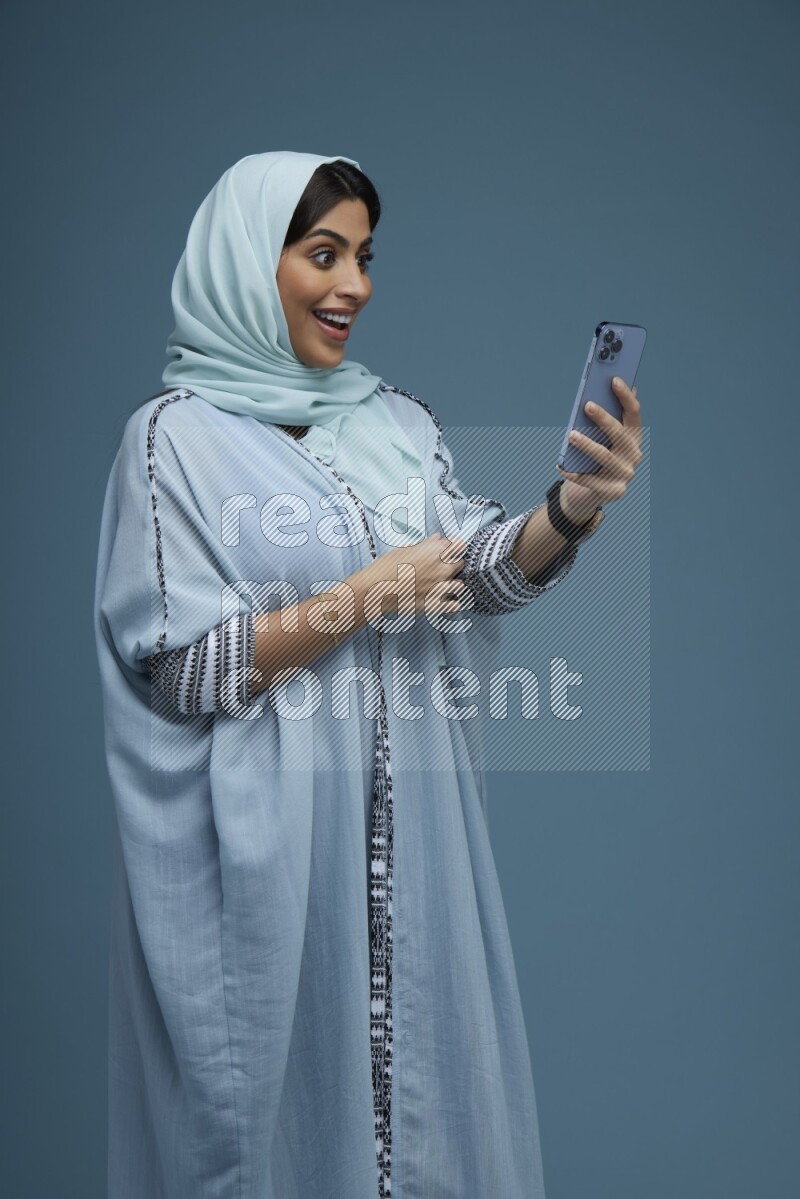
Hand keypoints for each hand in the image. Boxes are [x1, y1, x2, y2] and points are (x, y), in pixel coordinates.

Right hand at [373, 533, 465, 614]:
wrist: (375, 590)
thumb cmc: (386, 567)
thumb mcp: (405, 548)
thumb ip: (426, 544)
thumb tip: (438, 539)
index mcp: (436, 551)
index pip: (460, 545)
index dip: (452, 547)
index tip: (445, 551)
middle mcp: (443, 568)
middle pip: (461, 563)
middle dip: (452, 564)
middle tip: (438, 568)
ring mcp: (441, 588)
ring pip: (460, 585)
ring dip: (451, 584)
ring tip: (438, 585)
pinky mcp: (437, 605)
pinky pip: (455, 605)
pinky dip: (451, 603)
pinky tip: (441, 600)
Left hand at [556, 376, 642, 520]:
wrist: (596, 492)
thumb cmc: (597, 458)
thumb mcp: (602, 438)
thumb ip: (603, 419)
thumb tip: (597, 393)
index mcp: (634, 436)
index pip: (634, 413)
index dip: (625, 396)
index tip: (613, 380)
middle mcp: (634, 454)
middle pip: (620, 433)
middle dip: (604, 418)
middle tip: (587, 405)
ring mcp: (625, 473)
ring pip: (605, 456)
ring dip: (587, 445)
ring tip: (571, 435)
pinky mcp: (613, 491)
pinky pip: (590, 480)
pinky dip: (574, 472)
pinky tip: (561, 465)